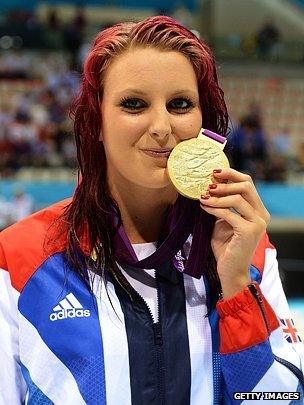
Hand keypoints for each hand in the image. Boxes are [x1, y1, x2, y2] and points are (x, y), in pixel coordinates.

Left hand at [199, 168, 269, 298]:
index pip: (248, 184)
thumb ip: (222, 206)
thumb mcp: (224, 221)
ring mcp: (257, 223)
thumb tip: (209, 188)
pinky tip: (204, 207)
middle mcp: (261, 215)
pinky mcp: (248, 231)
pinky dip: (214, 208)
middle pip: (246, 186)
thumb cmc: (226, 247)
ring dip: (218, 195)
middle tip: (208, 184)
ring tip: (203, 196)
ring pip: (238, 198)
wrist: (231, 270)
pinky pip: (228, 213)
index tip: (215, 172)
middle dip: (225, 182)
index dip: (231, 174)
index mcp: (258, 210)